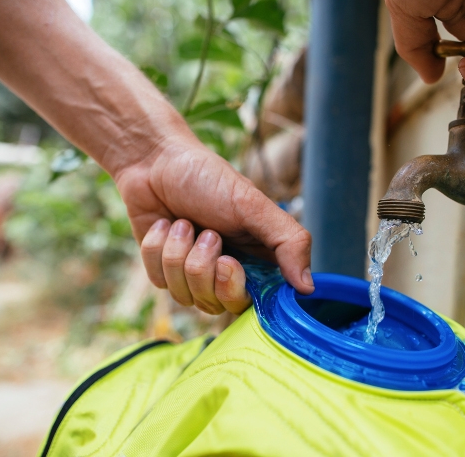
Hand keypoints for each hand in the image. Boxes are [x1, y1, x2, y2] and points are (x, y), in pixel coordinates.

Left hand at [115, 136, 313, 314]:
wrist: (155, 160)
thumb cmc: (208, 178)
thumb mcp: (253, 206)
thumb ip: (289, 243)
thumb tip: (309, 288)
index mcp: (256, 261)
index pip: (255, 303)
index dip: (236, 288)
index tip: (229, 262)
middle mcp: (227, 273)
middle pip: (217, 304)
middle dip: (204, 268)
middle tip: (207, 233)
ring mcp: (193, 276)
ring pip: (184, 296)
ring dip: (178, 253)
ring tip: (183, 223)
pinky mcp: (164, 271)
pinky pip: (158, 281)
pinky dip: (157, 249)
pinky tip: (163, 225)